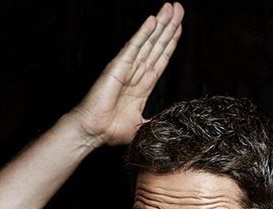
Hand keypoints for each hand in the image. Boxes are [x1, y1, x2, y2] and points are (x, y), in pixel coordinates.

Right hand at [71, 2, 183, 145]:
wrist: (94, 132)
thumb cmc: (111, 131)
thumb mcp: (142, 127)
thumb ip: (156, 122)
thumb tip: (169, 124)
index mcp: (142, 88)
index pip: (160, 60)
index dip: (170, 44)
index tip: (179, 29)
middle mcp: (135, 74)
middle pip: (156, 46)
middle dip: (168, 28)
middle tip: (179, 9)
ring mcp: (127, 68)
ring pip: (148, 42)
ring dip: (160, 25)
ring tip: (171, 8)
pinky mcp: (117, 67)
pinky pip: (133, 47)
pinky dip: (143, 33)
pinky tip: (152, 20)